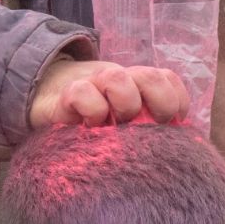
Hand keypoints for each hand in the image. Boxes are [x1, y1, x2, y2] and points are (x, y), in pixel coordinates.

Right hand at [28, 59, 189, 127]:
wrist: (47, 99)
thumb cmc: (95, 120)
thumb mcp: (124, 121)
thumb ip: (148, 125)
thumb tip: (176, 147)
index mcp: (137, 83)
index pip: (167, 79)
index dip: (177, 100)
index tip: (173, 122)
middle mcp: (118, 79)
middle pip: (151, 76)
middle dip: (159, 103)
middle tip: (151, 127)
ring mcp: (93, 84)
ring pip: (118, 78)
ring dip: (125, 103)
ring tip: (118, 124)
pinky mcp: (67, 95)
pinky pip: (83, 94)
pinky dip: (93, 110)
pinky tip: (91, 127)